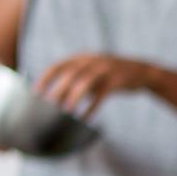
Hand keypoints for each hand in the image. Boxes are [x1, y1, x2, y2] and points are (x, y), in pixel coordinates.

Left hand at [37, 54, 157, 116]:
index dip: (46, 78)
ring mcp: (105, 69)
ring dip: (74, 98)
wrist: (141, 71)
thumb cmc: (110, 76)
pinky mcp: (116, 81)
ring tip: (66, 112)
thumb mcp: (92, 72)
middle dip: (57, 89)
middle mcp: (92, 61)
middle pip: (70, 74)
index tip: (36, 92)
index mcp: (82, 58)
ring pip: (85, 83)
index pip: (58, 66)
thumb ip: (76, 80)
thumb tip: (56, 98)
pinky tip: (86, 117)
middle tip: (48, 106)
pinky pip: (101, 95)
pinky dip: (92, 106)